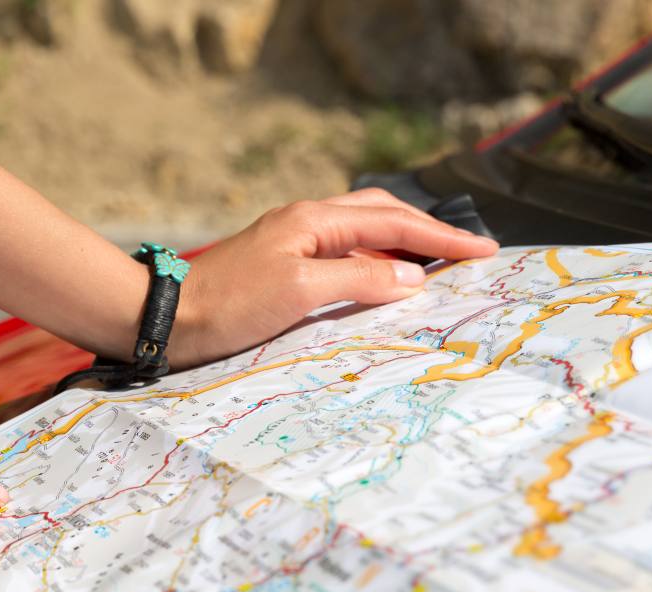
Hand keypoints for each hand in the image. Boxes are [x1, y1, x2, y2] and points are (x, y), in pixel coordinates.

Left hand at [168, 188, 498, 367]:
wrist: (168, 317)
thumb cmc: (229, 304)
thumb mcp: (299, 291)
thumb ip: (359, 279)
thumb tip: (411, 277)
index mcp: (314, 220)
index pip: (394, 222)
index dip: (442, 236)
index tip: (483, 250)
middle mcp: (306, 222)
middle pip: (381, 215)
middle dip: (427, 230)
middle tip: (467, 252)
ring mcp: (292, 242)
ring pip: (362, 233)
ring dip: (401, 244)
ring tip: (435, 264)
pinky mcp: (281, 266)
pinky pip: (342, 256)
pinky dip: (372, 263)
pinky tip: (380, 283)